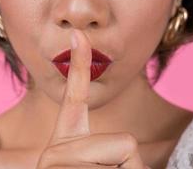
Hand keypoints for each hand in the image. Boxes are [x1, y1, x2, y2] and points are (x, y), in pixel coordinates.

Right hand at [36, 29, 150, 168]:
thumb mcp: (92, 166)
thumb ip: (109, 148)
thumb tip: (133, 153)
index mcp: (66, 140)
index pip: (75, 97)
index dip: (79, 66)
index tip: (79, 36)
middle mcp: (59, 148)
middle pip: (126, 141)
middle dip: (126, 163)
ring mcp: (59, 160)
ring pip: (129, 158)